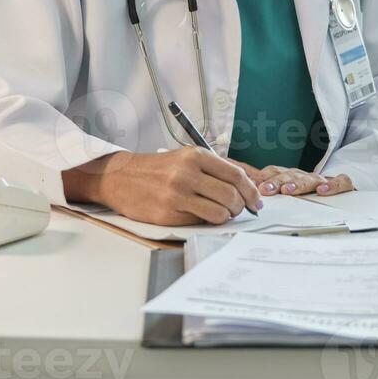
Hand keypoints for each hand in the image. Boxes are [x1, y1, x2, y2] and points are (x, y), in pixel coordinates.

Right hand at [62, 148, 263, 225]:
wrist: (121, 178)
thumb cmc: (157, 169)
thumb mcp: (185, 158)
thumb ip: (213, 169)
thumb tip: (245, 185)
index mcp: (195, 156)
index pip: (235, 174)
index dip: (251, 190)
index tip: (256, 200)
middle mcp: (188, 173)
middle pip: (231, 195)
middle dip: (240, 206)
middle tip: (238, 210)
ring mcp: (178, 194)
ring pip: (220, 212)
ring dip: (226, 217)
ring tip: (221, 214)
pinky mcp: (169, 213)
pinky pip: (200, 222)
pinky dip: (206, 222)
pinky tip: (200, 216)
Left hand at [254, 165, 353, 197]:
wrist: (343, 190)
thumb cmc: (310, 192)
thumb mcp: (287, 190)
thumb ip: (266, 186)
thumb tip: (246, 185)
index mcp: (291, 176)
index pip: (274, 172)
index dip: (263, 177)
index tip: (251, 185)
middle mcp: (305, 176)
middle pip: (289, 175)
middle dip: (276, 181)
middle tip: (265, 190)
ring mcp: (324, 179)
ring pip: (311, 178)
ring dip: (298, 183)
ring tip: (288, 190)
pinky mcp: (343, 184)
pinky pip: (340, 182)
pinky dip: (332, 185)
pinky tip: (322, 191)